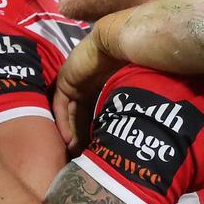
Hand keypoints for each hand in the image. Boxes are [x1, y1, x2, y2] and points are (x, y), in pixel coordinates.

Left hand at [54, 35, 125, 152]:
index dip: (96, 133)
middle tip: (83, 159)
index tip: (99, 153)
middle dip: (82, 137)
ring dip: (71, 133)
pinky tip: (68, 139)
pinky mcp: (65, 80)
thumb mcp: (131, 92)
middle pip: (80, 116)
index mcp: (103, 88)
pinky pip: (60, 104)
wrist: (120, 44)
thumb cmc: (132, 65)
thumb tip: (142, 131)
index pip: (95, 114)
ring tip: (74, 154)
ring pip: (69, 113)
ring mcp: (75, 82)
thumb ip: (129, 106)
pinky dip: (63, 122)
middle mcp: (87, 86)